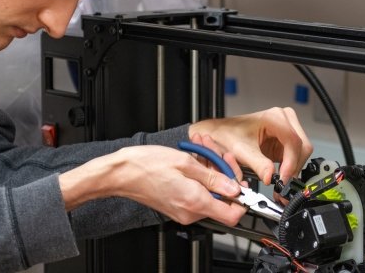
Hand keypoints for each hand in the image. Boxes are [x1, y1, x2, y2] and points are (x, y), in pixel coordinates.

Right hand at [59, 145, 246, 225]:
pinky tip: (194, 158)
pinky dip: (200, 176)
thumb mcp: (186, 163)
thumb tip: (234, 187)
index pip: (232, 215)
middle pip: (222, 200)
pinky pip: (197, 193)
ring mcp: (182, 211)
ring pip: (210, 193)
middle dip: (225, 174)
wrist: (121, 173)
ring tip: (203, 149)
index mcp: (195, 202)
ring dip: (211, 171)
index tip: (243, 185)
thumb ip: (214, 177)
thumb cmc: (146, 165)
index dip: (242, 200)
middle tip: (220, 155)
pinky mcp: (176, 206)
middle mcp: (190, 211)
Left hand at [188, 107, 313, 184]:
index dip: (291, 162)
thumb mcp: (240, 151)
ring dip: (293, 170)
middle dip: (293, 167)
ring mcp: (286, 130)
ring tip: (279, 184)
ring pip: (302, 153)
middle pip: (302, 147)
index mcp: (274, 117)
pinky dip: (290, 169)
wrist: (219, 135)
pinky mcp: (285, 142)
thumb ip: (258, 164)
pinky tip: (280, 178)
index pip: (293, 141)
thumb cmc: (227, 135)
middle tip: (282, 185)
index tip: (283, 178)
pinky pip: (296, 157)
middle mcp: (284, 120)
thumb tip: (271, 178)